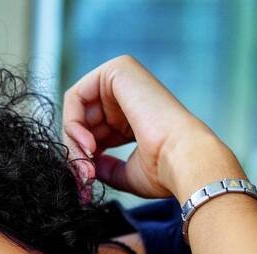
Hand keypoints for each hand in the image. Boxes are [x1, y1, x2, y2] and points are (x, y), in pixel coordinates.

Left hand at [61, 55, 240, 202]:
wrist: (182, 159)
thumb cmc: (164, 170)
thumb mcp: (127, 173)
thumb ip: (106, 168)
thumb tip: (89, 167)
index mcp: (133, 115)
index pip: (93, 131)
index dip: (84, 157)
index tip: (86, 180)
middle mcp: (128, 93)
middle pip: (82, 120)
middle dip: (76, 151)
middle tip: (83, 177)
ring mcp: (123, 77)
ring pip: (76, 111)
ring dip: (74, 143)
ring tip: (86, 166)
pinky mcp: (117, 69)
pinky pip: (75, 96)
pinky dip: (73, 124)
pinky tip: (87, 145)